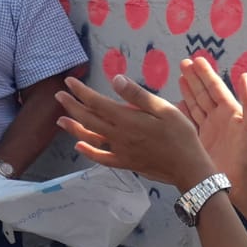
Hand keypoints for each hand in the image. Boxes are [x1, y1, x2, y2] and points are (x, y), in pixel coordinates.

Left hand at [55, 74, 216, 192]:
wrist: (188, 167)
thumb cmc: (180, 134)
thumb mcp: (164, 108)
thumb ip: (138, 95)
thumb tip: (115, 79)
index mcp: (127, 119)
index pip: (97, 103)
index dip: (81, 92)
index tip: (69, 82)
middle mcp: (119, 135)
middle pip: (89, 119)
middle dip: (72, 106)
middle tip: (59, 96)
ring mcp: (120, 151)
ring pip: (91, 138)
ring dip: (74, 128)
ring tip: (60, 120)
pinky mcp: (125, 163)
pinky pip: (102, 158)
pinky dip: (88, 152)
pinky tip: (79, 146)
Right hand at [178, 58, 246, 183]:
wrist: (243, 182)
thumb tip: (245, 75)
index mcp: (231, 111)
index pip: (216, 88)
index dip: (206, 74)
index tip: (196, 60)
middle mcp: (219, 118)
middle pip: (203, 93)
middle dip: (194, 78)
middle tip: (183, 63)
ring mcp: (208, 130)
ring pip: (195, 105)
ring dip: (187, 91)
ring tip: (179, 77)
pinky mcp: (200, 142)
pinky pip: (189, 123)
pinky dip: (181, 113)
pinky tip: (174, 103)